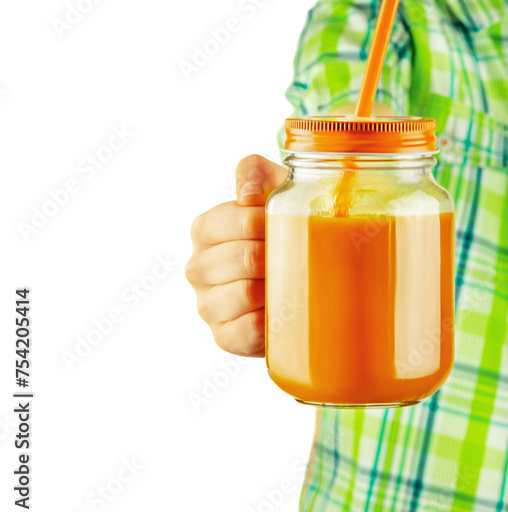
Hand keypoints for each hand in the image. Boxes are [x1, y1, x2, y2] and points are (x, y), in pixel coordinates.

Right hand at [185, 155, 286, 356]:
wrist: (305, 281)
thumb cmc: (288, 231)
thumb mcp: (276, 192)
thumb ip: (257, 175)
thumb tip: (249, 194)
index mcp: (207, 229)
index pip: (235, 221)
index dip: (270, 222)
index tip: (294, 224)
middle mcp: (199, 266)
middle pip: (243, 258)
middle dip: (279, 255)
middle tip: (303, 255)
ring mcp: (208, 304)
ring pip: (244, 293)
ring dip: (277, 287)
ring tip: (297, 281)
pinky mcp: (225, 336)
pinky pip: (247, 331)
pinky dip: (271, 321)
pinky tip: (285, 312)